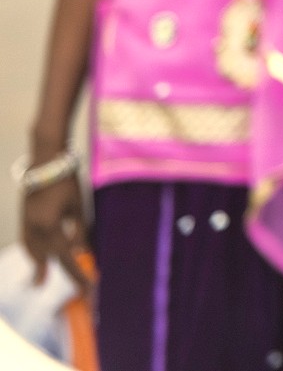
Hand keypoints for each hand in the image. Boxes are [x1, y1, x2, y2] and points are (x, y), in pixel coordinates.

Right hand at [21, 171, 92, 291]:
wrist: (45, 162)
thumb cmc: (67, 182)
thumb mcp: (78, 207)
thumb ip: (79, 231)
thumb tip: (80, 253)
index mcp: (50, 226)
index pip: (67, 257)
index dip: (78, 274)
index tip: (90, 287)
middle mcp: (35, 230)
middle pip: (50, 259)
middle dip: (65, 273)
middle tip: (78, 290)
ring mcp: (26, 225)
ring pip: (34, 252)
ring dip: (40, 266)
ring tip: (40, 282)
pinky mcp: (23, 219)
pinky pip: (28, 242)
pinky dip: (32, 253)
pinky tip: (36, 260)